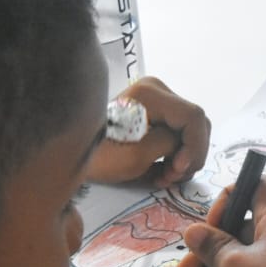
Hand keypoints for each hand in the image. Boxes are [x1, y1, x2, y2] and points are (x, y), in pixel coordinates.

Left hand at [85, 76, 210, 187]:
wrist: (71, 152)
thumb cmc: (98, 156)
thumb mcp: (136, 156)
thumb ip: (169, 146)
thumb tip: (183, 147)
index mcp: (150, 94)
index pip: (193, 118)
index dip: (194, 147)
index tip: (178, 170)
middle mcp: (156, 89)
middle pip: (194, 123)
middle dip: (190, 154)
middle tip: (172, 177)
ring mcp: (155, 98)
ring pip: (189, 129)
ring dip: (183, 157)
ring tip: (164, 177)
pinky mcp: (152, 110)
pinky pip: (177, 131)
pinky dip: (174, 153)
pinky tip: (160, 170)